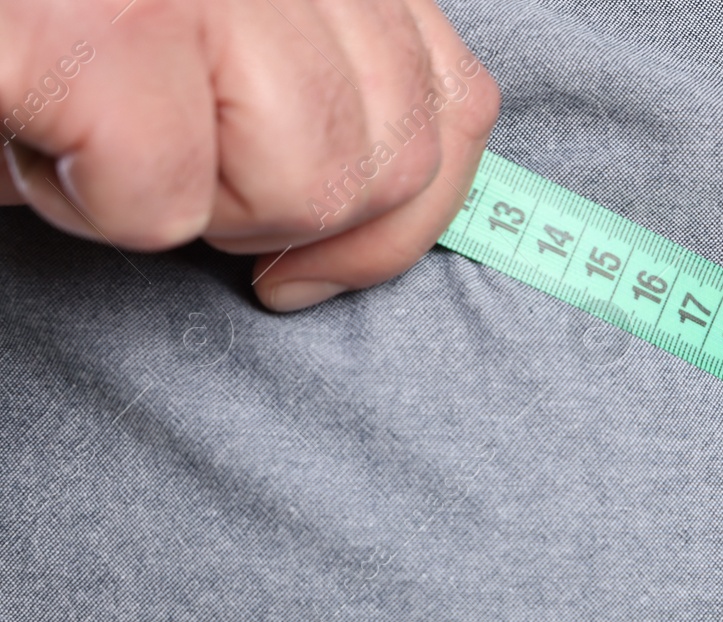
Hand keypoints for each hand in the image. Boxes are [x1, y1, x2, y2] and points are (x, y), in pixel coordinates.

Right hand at [1, 0, 498, 310]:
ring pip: (300, 184)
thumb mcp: (211, 36)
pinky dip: (92, 207)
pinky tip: (38, 137)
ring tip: (97, 136)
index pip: (453, 100)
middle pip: (391, 159)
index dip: (411, 214)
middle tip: (173, 168)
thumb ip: (311, 76)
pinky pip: (163, 201)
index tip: (317, 266)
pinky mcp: (100, 39)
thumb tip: (384, 206)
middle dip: (288, 218)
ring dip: (187, 206)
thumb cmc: (58, 25)